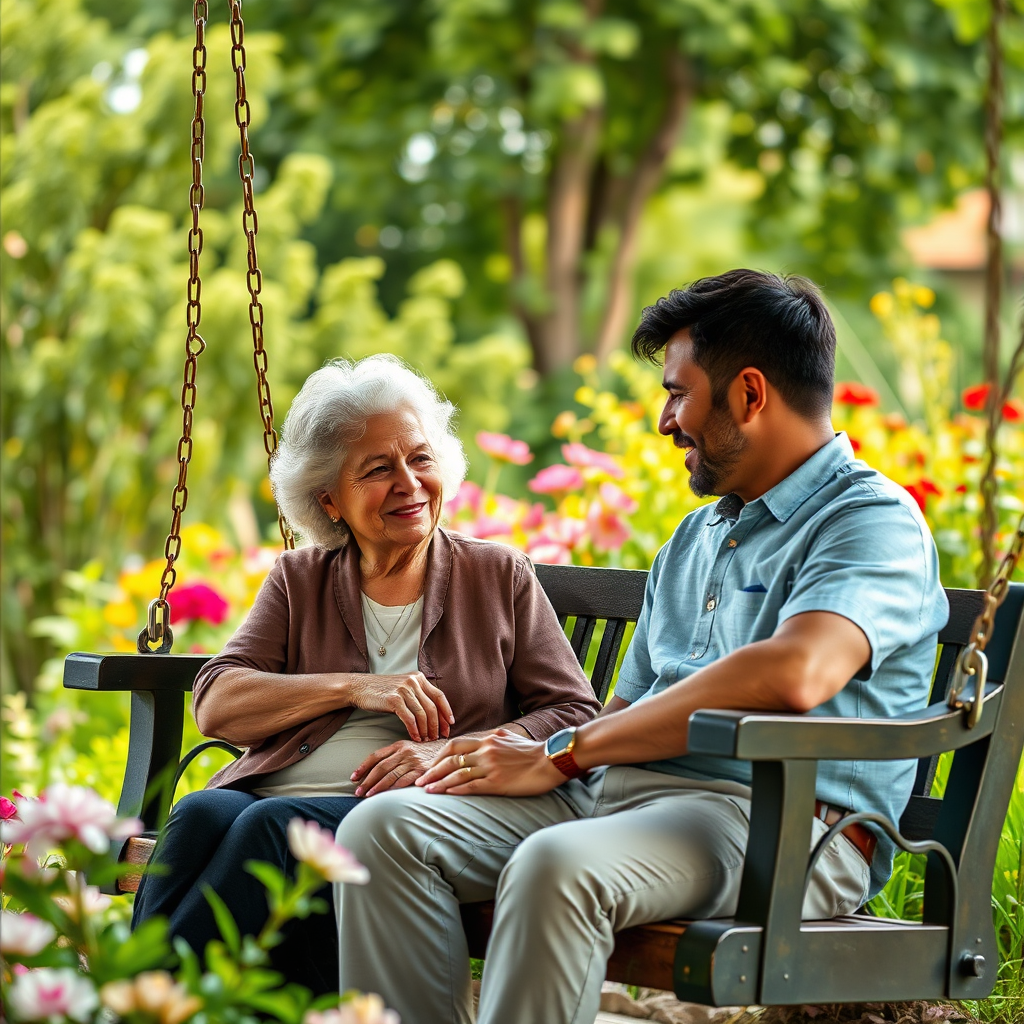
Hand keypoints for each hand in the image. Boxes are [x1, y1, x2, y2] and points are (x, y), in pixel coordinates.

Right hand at [342, 672, 453, 741]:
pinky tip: (416, 738)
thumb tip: (434, 714)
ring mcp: (404, 690)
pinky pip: (410, 718)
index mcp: (419, 678)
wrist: (359, 687)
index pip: (439, 696)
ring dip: (427, 730)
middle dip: (438, 725)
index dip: (447, 711)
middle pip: (433, 707)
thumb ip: (418, 695)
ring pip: (423, 714)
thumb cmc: (382, 691)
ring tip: (426, 740)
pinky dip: (415, 730)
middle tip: (439, 737)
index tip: (450, 725)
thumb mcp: (403, 687)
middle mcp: (413, 681)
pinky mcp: (394, 699)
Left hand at [350, 739, 446, 795]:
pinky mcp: (422, 771)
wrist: (452, 751)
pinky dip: (393, 789)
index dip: (363, 766)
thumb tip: (379, 770)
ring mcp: (413, 761)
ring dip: (377, 787)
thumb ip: (397, 756)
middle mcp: (404, 752)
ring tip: (367, 796)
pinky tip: (385, 796)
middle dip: (367, 780)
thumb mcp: (411, 749)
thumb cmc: (429, 753)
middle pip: (380, 767)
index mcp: (399, 745)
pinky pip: (404, 781)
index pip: (376, 756)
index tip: (353, 777)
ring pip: (390, 775)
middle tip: (357, 792)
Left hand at [415, 729, 565, 796]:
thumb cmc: (532, 752)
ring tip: (426, 790)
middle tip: (418, 780)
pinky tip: (446, 794)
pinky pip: (471, 786)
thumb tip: (476, 748)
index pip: (455, 745)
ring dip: (439, 782)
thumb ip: (490, 742)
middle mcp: (486, 750)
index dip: (438, 756)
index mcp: (488, 739)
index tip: (430, 765)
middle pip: (450, 759)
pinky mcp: (498, 782)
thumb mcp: (508, 739)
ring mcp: (491, 766)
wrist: (552, 759)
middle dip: (432, 770)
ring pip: (457, 773)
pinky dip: (455, 789)